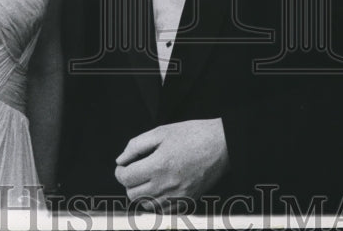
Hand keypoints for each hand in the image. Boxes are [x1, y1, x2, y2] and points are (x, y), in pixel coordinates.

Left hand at [114, 118, 228, 204]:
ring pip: (146, 205)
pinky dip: (155, 201)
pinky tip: (160, 188)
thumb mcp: (162, 132)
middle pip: (133, 194)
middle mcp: (166, 185)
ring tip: (148, 178)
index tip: (124, 166)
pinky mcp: (186, 202)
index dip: (120, 171)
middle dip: (129, 182)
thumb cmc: (194, 135)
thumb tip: (121, 159)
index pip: (126, 178)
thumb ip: (136, 145)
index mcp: (158, 165)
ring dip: (141, 193)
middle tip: (136, 170)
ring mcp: (177, 196)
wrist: (222, 145)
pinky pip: (162, 211)